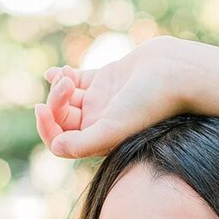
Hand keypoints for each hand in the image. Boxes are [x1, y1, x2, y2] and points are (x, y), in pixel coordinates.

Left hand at [34, 37, 188, 158]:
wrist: (176, 72)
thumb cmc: (149, 102)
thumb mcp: (114, 127)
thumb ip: (83, 143)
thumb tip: (55, 148)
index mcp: (102, 140)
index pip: (61, 142)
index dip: (46, 128)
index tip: (41, 108)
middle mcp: (100, 124)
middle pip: (62, 118)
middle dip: (55, 101)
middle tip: (66, 84)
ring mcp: (102, 101)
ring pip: (66, 98)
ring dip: (59, 85)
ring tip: (67, 75)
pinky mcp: (106, 80)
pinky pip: (76, 80)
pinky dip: (61, 76)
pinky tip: (57, 71)